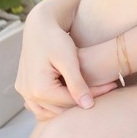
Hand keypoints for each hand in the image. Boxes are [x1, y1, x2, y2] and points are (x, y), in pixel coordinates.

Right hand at [15, 4, 116, 120]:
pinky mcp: (24, 87)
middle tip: (103, 90)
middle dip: (81, 102)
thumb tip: (87, 106)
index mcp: (38, 89)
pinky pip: (40, 105)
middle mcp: (28, 94)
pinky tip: (70, 94)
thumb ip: (77, 84)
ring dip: (67, 107)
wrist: (39, 25)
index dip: (93, 95)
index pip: (71, 101)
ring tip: (87, 93)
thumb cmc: (55, 38)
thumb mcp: (68, 60)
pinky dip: (54, 104)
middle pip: (60, 109)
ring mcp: (24, 92)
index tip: (112, 86)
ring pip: (49, 111)